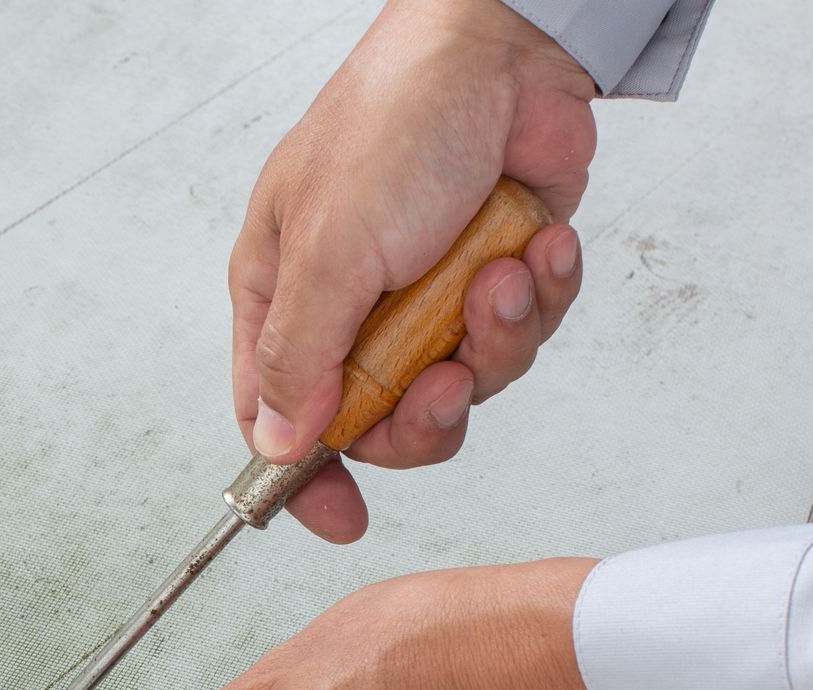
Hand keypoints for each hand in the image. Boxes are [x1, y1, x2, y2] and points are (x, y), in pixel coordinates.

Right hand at [231, 0, 596, 541]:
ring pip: (462, 384)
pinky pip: (519, 334)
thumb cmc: (395, 123)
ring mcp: (425, 292)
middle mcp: (351, 302)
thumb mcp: (329, 250)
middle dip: (426, 413)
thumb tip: (277, 445)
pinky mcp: (495, 275)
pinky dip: (537, 296)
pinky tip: (537, 246)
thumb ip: (302, 357)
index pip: (275, 413)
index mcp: (284, 292)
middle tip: (448, 378)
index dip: (305, 475)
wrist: (507, 47)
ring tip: (502, 275)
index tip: (342, 518)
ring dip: (494, 339)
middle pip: (379, 420)